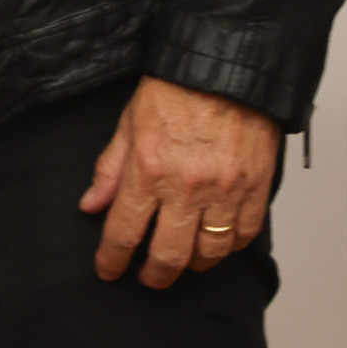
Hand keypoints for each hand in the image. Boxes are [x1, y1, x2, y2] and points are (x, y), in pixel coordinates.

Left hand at [78, 77, 281, 288]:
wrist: (225, 69)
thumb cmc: (175, 90)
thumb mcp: (128, 125)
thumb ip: (110, 170)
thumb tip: (91, 205)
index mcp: (149, 170)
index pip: (124, 231)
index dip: (112, 259)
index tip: (107, 270)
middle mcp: (186, 187)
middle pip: (168, 255)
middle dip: (154, 275)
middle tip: (146, 278)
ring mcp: (224, 192)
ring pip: (209, 253)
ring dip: (192, 265)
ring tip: (181, 262)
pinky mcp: (254, 190)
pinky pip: (242, 236)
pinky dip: (227, 247)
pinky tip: (215, 243)